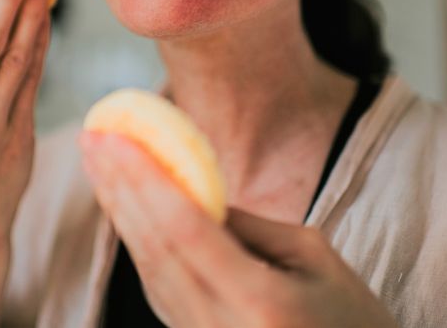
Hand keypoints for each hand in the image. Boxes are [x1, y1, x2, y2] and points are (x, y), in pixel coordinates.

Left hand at [80, 132, 396, 327]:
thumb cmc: (353, 319)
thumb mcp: (315, 258)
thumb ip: (250, 226)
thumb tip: (193, 190)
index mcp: (258, 302)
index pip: (184, 229)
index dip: (145, 178)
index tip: (115, 136)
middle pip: (155, 248)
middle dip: (119, 187)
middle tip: (92, 138)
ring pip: (149, 269)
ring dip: (120, 212)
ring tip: (99, 163)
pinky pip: (158, 290)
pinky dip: (138, 244)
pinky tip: (123, 207)